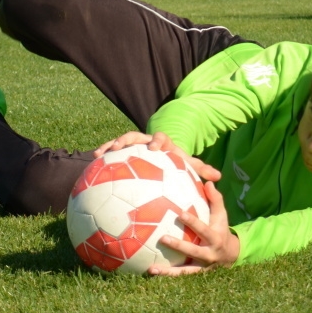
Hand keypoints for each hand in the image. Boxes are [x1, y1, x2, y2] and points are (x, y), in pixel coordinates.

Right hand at [92, 131, 218, 181]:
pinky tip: (93, 162)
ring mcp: (134, 145)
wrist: (164, 153)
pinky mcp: (124, 152)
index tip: (155, 149)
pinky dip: (103, 155)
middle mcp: (146, 141)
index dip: (157, 141)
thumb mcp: (188, 164)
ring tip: (99, 153)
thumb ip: (201, 169)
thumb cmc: (176, 161)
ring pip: (120, 141)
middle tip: (119, 147)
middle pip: (135, 136)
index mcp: (162, 142)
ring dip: (109, 145)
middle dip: (126, 140)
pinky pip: (111, 153)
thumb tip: (218, 176)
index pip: (160, 138)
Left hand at [148, 180, 239, 275]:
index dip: (193, 222)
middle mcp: (209, 254)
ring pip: (185, 271)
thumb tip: (208, 182)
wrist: (231, 256)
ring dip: (169, 271)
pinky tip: (152, 272)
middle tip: (163, 238)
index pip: (204, 230)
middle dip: (178, 246)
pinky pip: (180, 276)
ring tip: (152, 269)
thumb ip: (215, 199)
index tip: (180, 214)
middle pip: (193, 251)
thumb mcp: (221, 215)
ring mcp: (202, 266)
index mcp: (215, 238)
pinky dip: (167, 276)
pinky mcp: (195, 274)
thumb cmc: (221, 229)